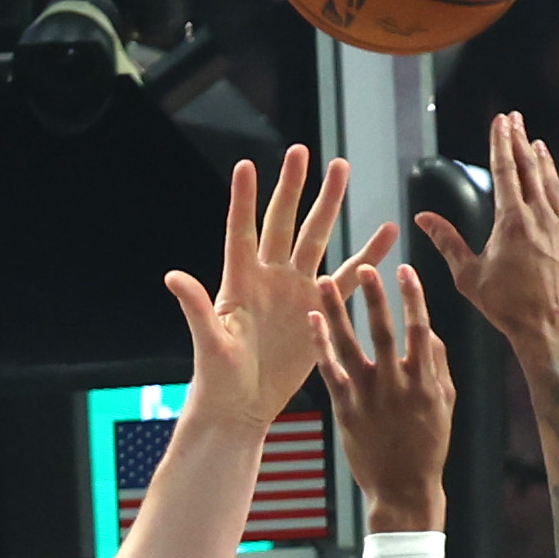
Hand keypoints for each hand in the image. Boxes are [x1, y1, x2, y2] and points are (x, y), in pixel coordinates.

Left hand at [167, 147, 360, 429]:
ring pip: (316, 238)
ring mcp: (294, 289)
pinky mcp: (317, 308)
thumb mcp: (208, 343)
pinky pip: (346, 277)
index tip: (246, 165)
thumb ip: (196, 307)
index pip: (241, 232)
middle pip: (283, 223)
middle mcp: (267, 278)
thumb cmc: (217, 378)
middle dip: (293, 187)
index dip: (243, 200)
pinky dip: (366, 255)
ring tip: (342, 168)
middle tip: (302, 152)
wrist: (241, 405)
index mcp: (239, 282)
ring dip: (328, 205)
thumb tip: (173, 276)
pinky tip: (385, 233)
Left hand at [314, 255, 452, 530]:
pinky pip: (330, 370)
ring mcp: (369, 397)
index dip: (413, 297)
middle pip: (384, 331)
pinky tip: (312, 321)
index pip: (420, 328)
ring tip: (323, 281)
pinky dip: (321, 344)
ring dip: (337, 310)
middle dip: (375, 296)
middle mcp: (397, 385)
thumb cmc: (427, 446)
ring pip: (351, 345)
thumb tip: (428, 328)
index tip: (404, 269)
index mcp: (425, 381)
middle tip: (366, 265)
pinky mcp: (346, 409)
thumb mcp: (445, 403)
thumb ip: (438, 363)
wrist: (403, 490)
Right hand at [417, 111, 558, 353]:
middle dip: (519, 141)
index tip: (500, 122)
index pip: (504, 171)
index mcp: (510, 221)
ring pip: (554, 182)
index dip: (500, 143)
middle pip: (528, 169)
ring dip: (544, 159)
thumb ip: (447, 241)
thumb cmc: (506, 307)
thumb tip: (423, 218)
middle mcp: (540, 216)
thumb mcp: (469, 275)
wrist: (549, 330)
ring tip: (536, 141)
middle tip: (514, 120)